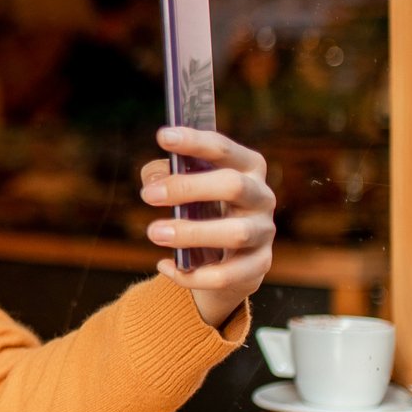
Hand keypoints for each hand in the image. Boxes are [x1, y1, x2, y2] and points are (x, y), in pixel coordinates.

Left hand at [141, 127, 277, 328]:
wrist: (227, 256)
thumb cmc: (202, 207)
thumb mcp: (182, 186)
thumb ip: (163, 175)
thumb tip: (153, 180)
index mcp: (247, 167)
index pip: (223, 149)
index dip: (194, 141)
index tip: (162, 136)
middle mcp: (262, 196)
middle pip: (233, 186)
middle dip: (188, 188)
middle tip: (148, 196)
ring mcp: (264, 232)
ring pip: (235, 233)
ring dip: (191, 233)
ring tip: (154, 232)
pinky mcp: (258, 265)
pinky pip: (227, 275)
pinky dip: (193, 274)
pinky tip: (165, 265)